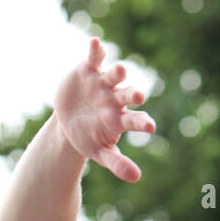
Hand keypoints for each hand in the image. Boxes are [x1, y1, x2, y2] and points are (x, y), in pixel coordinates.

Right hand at [54, 36, 155, 181]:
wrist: (69, 121)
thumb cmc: (89, 138)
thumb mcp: (100, 153)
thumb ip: (117, 163)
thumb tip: (136, 178)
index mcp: (120, 119)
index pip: (135, 120)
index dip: (142, 122)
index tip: (150, 127)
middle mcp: (115, 98)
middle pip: (127, 95)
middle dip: (132, 94)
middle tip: (139, 96)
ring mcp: (103, 83)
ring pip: (114, 75)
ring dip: (117, 72)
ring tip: (120, 70)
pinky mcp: (89, 70)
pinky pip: (94, 58)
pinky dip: (95, 50)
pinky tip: (95, 42)